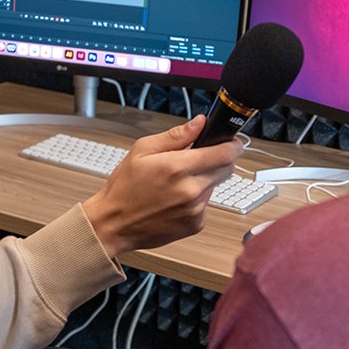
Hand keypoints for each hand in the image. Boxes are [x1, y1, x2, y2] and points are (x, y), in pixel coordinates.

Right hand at [82, 115, 243, 257]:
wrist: (115, 224)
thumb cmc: (124, 188)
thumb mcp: (141, 151)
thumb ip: (175, 136)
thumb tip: (199, 123)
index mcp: (177, 167)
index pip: (224, 153)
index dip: (233, 145)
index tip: (232, 141)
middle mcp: (190, 190)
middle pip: (226, 169)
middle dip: (218, 161)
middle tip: (198, 160)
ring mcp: (195, 209)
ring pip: (215, 186)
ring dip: (205, 180)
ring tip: (178, 183)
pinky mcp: (196, 224)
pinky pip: (206, 205)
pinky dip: (197, 199)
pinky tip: (176, 199)